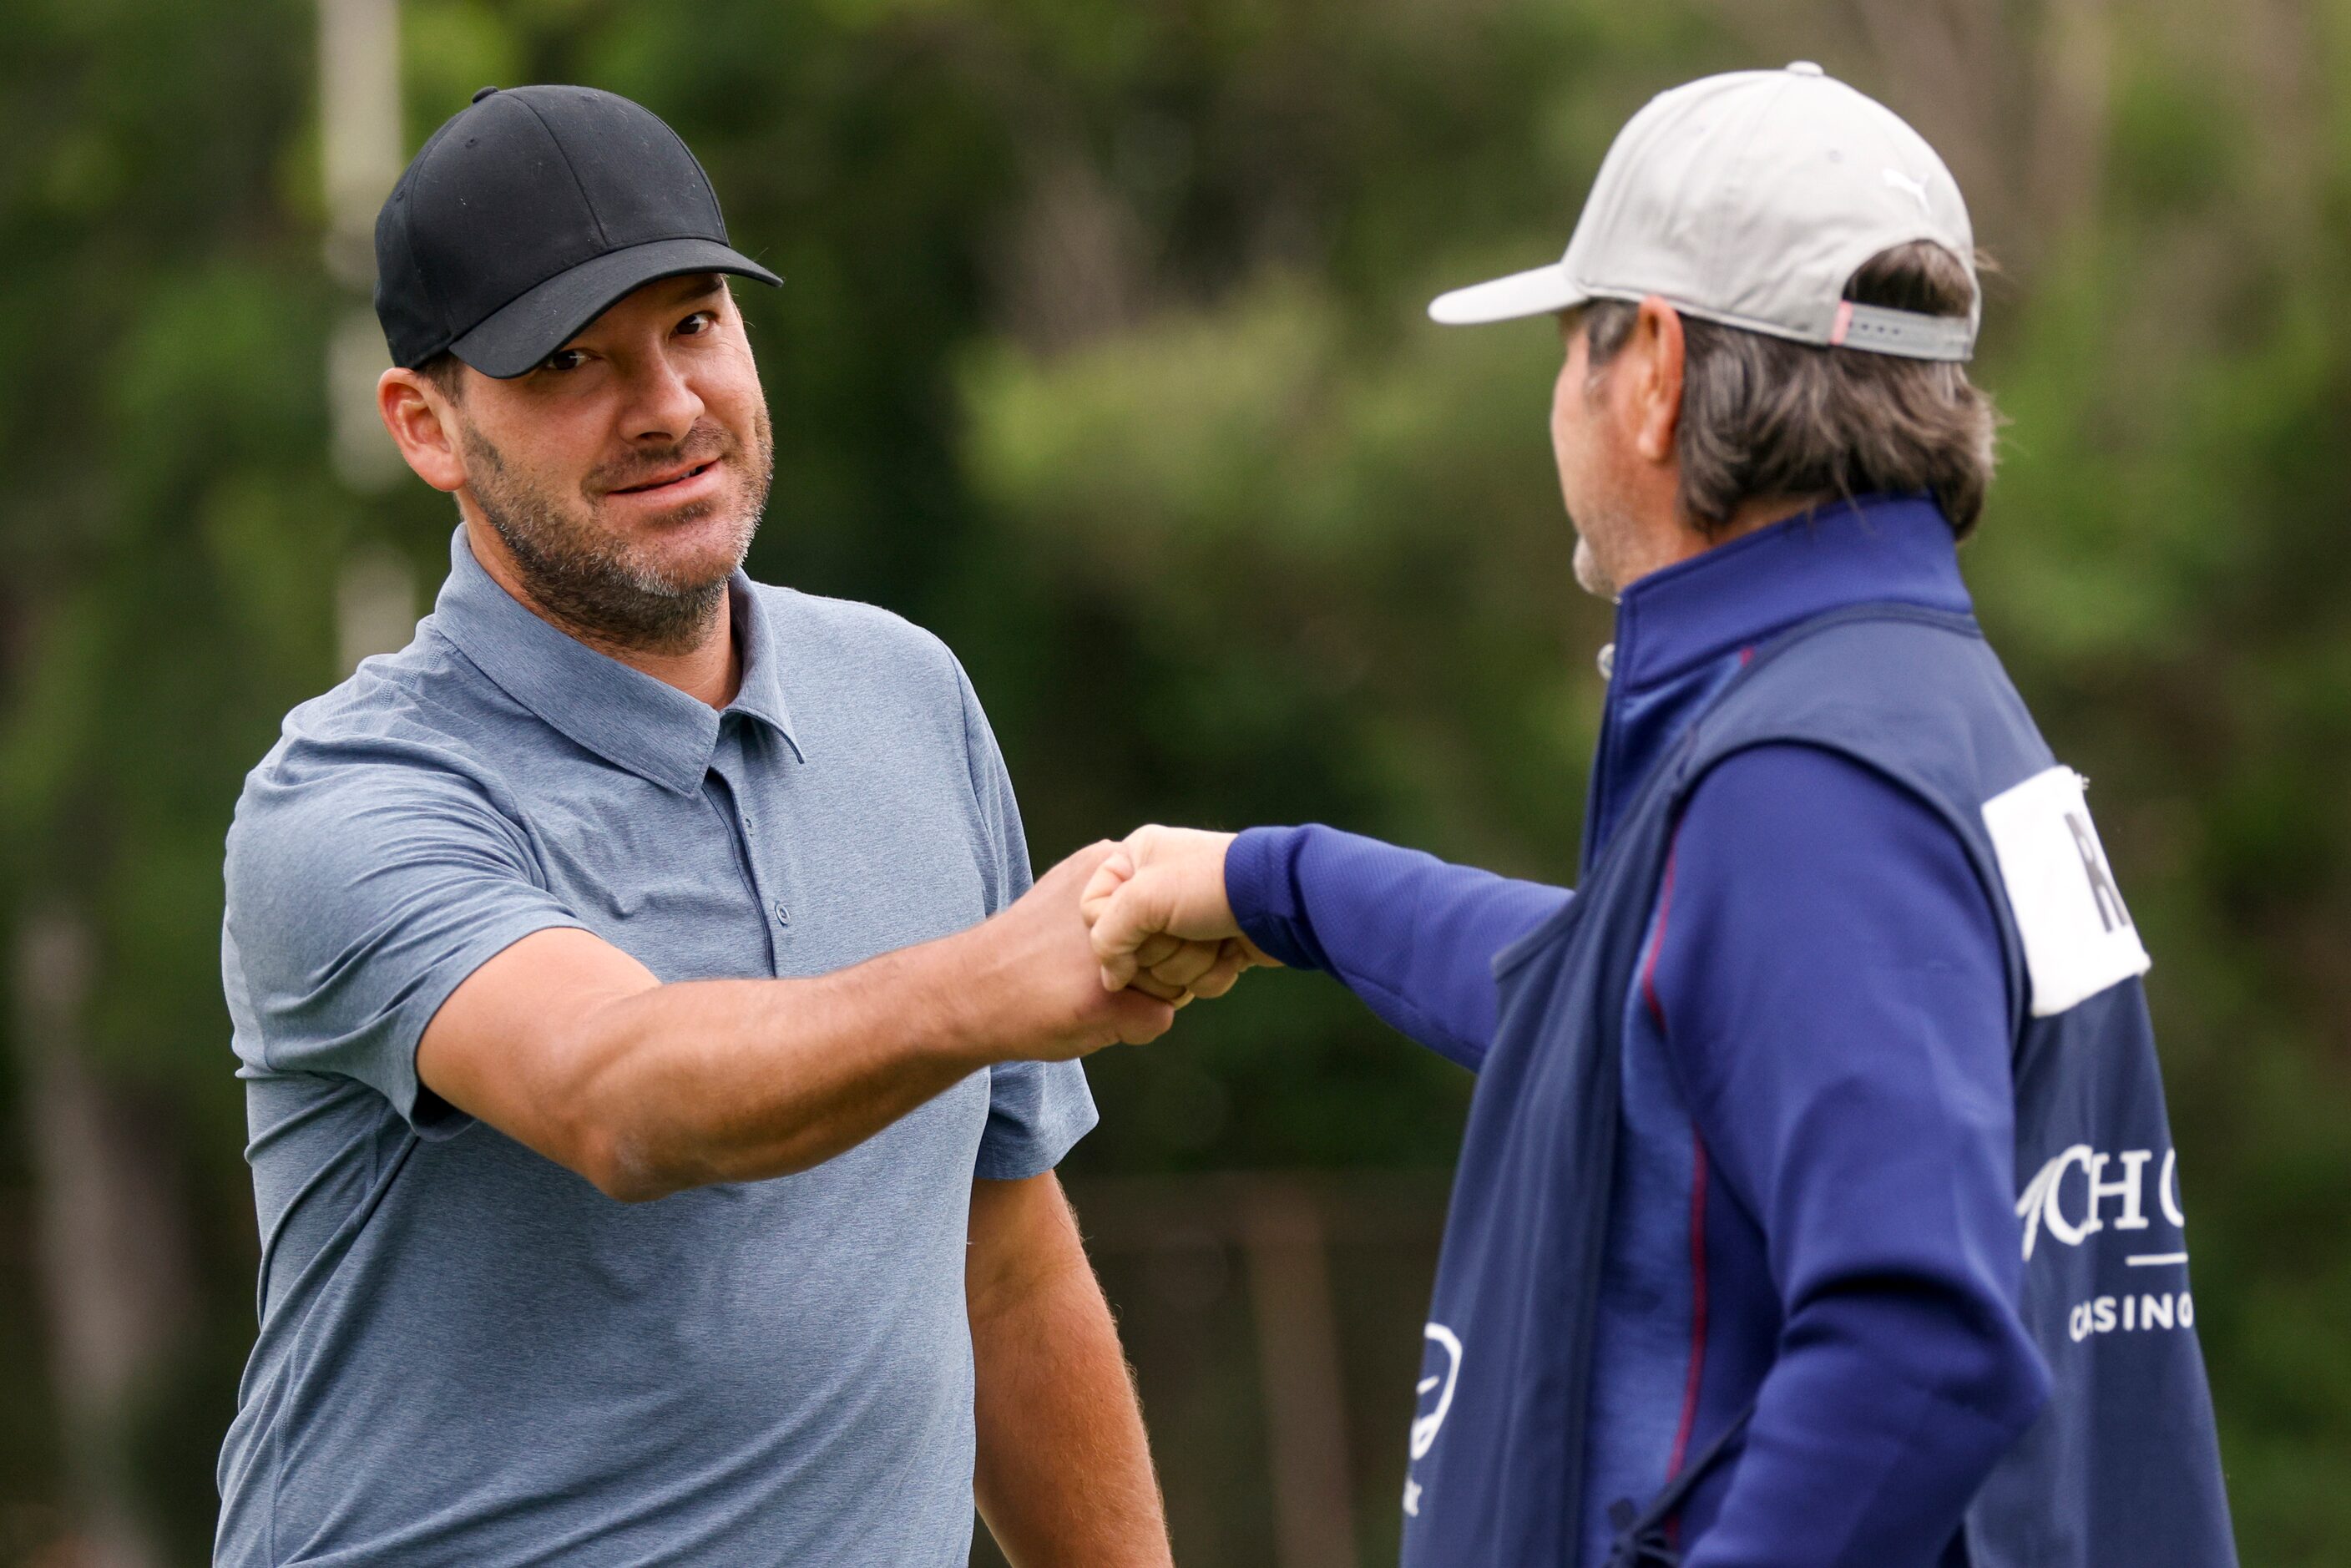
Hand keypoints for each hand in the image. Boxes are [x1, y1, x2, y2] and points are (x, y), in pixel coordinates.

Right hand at [959, 842, 1186, 1061]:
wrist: (969, 990)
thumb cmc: (1026, 947)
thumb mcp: (1072, 891)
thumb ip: (1121, 890)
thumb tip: (1180, 903)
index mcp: (1110, 865)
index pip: (1177, 904)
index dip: (1157, 934)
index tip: (1116, 947)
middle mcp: (1120, 903)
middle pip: (1185, 942)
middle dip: (1157, 965)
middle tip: (1100, 975)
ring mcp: (1115, 952)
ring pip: (1180, 983)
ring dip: (1147, 996)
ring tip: (1092, 992)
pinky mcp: (1109, 999)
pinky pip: (1161, 1018)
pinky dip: (1134, 1027)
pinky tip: (1091, 1015)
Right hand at [1081, 826, 1275, 995]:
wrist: (1282, 900)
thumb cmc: (1210, 885)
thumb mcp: (1143, 899)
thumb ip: (1107, 938)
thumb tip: (1111, 980)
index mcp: (1134, 859)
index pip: (1092, 910)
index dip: (1111, 931)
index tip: (1139, 927)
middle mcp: (1157, 888)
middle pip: (1129, 948)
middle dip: (1160, 951)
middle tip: (1185, 929)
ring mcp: (1187, 919)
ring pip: (1162, 971)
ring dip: (1190, 963)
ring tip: (1214, 939)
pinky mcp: (1213, 946)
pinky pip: (1192, 981)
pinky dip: (1213, 974)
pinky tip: (1232, 954)